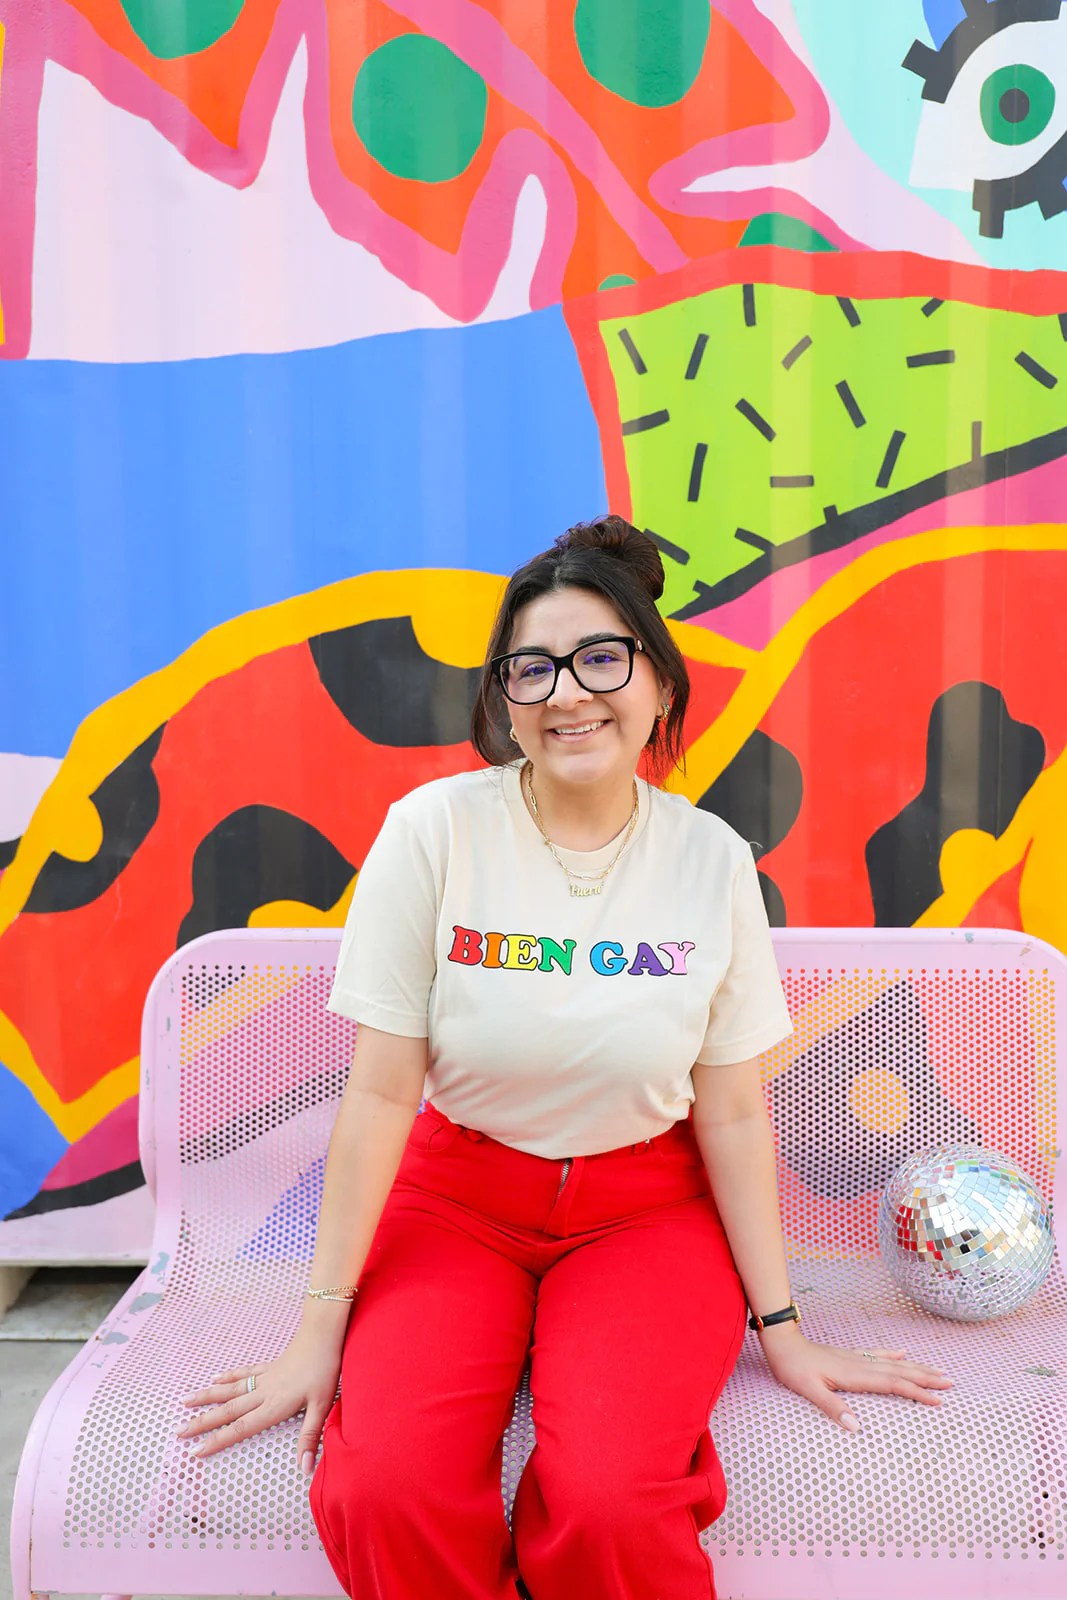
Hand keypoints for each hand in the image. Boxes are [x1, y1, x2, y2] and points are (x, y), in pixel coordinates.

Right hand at [177, 1323, 342, 1476]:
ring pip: (229, 1390)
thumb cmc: (324, 1371)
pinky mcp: (268, 1367)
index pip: (240, 1428)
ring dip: (207, 1397)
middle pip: (227, 1411)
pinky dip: (228, 1376)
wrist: (322, 1336)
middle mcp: (262, 1393)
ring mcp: (264, 1379)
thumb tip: (304, 1469)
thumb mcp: (322, 1406)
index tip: (196, 1451)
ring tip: (184, 1402)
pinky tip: (214, 1379)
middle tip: (178, 1431)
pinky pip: (244, 1372)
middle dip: (202, 1422)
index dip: (218, 1441)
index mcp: (273, 1407)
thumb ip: (310, 1437)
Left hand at [757, 1325, 952, 1430]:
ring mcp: (856, 1358)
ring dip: (916, 1367)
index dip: (916, 1392)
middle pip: (900, 1371)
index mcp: (855, 1375)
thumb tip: (856, 1428)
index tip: (938, 1401)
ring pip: (893, 1362)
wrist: (782, 1343)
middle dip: (925, 1378)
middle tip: (951, 1383)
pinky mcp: (850, 1356)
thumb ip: (832, 1408)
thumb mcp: (809, 1391)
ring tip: (938, 1370)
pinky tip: (904, 1352)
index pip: (892, 1384)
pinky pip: (878, 1354)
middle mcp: (860, 1364)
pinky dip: (893, 1354)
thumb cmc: (794, 1368)